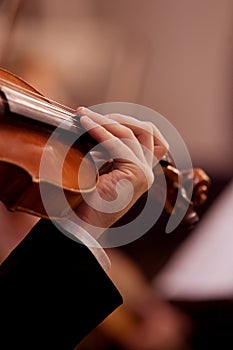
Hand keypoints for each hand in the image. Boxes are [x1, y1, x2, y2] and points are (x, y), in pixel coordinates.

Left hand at [75, 107, 168, 238]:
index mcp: (138, 169)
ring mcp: (144, 174)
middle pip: (147, 130)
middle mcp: (146, 171)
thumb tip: (94, 120)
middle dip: (120, 117)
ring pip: (132, 133)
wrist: (79, 224)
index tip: (95, 115)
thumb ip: (104, 149)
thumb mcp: (96, 167)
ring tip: (84, 116)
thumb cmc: (83, 199)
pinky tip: (84, 123)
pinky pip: (119, 144)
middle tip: (91, 115)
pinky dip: (101, 130)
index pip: (147, 136)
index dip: (125, 120)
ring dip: (107, 120)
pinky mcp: (137, 176)